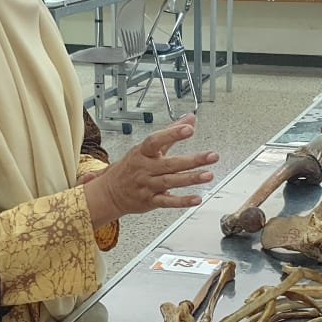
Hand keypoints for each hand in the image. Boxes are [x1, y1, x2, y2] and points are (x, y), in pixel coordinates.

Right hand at [83, 114, 218, 225]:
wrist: (110, 192)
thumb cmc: (131, 167)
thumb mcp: (147, 148)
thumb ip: (171, 133)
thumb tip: (190, 119)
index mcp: (143, 153)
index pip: (156, 141)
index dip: (172, 134)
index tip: (188, 129)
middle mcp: (145, 169)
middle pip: (169, 164)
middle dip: (192, 160)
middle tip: (212, 156)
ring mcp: (147, 185)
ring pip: (170, 182)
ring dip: (190, 179)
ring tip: (209, 175)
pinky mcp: (150, 201)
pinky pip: (167, 202)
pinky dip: (182, 201)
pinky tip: (197, 198)